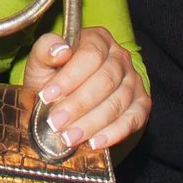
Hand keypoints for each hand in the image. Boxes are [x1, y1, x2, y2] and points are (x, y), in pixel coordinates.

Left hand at [26, 26, 148, 151]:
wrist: (66, 100)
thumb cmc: (52, 77)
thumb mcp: (41, 62)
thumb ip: (45, 50)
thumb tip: (59, 50)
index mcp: (97, 39)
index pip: (90, 55)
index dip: (69, 77)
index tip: (47, 96)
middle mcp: (120, 57)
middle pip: (105, 80)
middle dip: (78, 105)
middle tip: (56, 123)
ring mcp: (133, 81)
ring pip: (118, 102)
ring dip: (91, 123)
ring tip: (69, 137)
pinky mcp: (141, 104)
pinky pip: (133, 119)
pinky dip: (114, 133)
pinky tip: (94, 142)